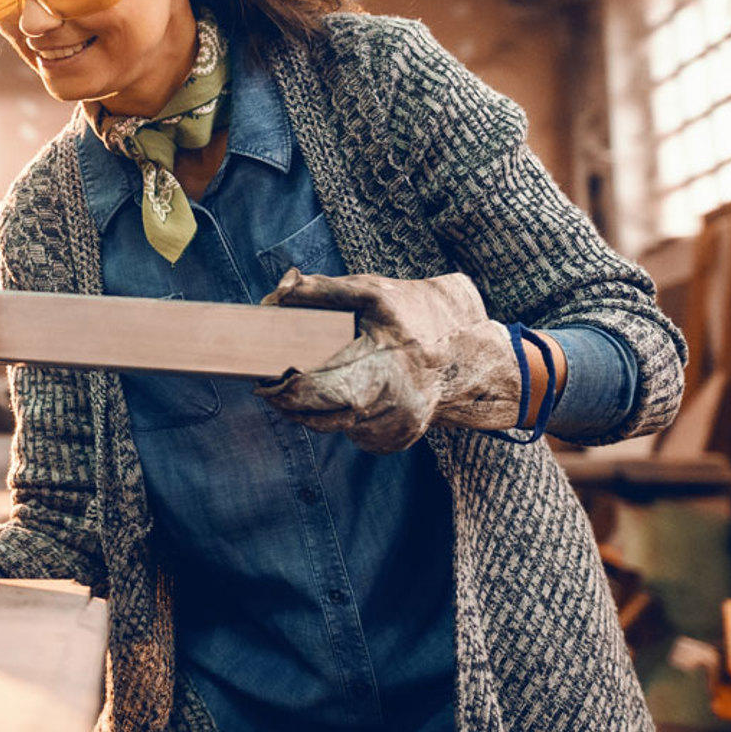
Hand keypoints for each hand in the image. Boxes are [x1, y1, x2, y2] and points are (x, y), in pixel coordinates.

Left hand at [251, 270, 523, 452]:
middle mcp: (394, 400)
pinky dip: (340, 417)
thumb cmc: (415, 316)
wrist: (468, 354)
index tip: (262, 380)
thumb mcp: (372, 292)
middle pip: (320, 415)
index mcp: (384, 360)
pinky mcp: (398, 440)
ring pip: (333, 426)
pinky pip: (352, 433)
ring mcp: (398, 425)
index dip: (284, 388)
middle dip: (289, 403)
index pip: (318, 386)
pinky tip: (348, 396)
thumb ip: (322, 291)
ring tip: (302, 388)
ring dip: (312, 411)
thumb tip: (276, 294)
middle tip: (270, 389)